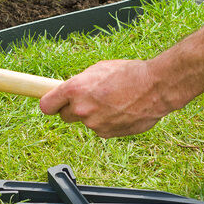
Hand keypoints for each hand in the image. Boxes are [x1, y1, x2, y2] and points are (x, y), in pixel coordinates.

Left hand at [38, 59, 173, 137]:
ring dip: (95, 115)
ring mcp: (94, 124)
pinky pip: (102, 128)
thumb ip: (81, 83)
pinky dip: (108, 122)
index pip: (46, 105)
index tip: (53, 103)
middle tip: (90, 99)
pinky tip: (122, 110)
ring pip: (87, 122)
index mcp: (75, 89)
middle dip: (73, 109)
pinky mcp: (107, 134)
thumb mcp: (99, 69)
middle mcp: (81, 109)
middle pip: (64, 116)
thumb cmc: (130, 73)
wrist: (156, 87)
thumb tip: (71, 91)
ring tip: (115, 101)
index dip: (50, 104)